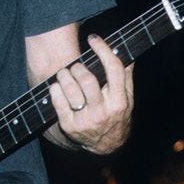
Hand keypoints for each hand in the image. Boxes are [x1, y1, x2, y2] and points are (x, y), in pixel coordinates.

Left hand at [49, 35, 133, 153]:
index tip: (93, 38)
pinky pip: (58, 102)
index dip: (103, 49)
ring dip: (64, 75)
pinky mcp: (70, 126)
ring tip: (64, 73)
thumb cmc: (117, 114)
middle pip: (87, 79)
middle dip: (78, 66)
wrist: (106, 145)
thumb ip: (126, 74)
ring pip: (71, 89)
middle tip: (76, 65)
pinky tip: (57, 86)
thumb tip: (124, 47)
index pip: (114, 69)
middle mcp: (103, 111)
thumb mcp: (127, 97)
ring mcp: (85, 120)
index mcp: (119, 101)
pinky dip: (55, 90)